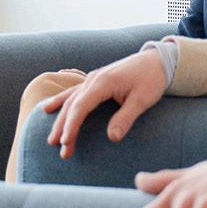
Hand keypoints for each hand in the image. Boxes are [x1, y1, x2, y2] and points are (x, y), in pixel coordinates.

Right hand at [43, 49, 166, 159]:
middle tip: (57, 147)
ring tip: (50, 138)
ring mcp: (92, 78)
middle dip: (62, 127)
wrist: (157, 60)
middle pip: (71, 105)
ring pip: (70, 99)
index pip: (81, 107)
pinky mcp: (95, 80)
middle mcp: (93, 79)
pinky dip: (60, 101)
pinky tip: (49, 108)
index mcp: (103, 83)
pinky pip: (73, 92)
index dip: (71, 125)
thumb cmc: (151, 79)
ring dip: (60, 118)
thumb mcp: (142, 100)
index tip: (65, 142)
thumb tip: (112, 138)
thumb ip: (125, 118)